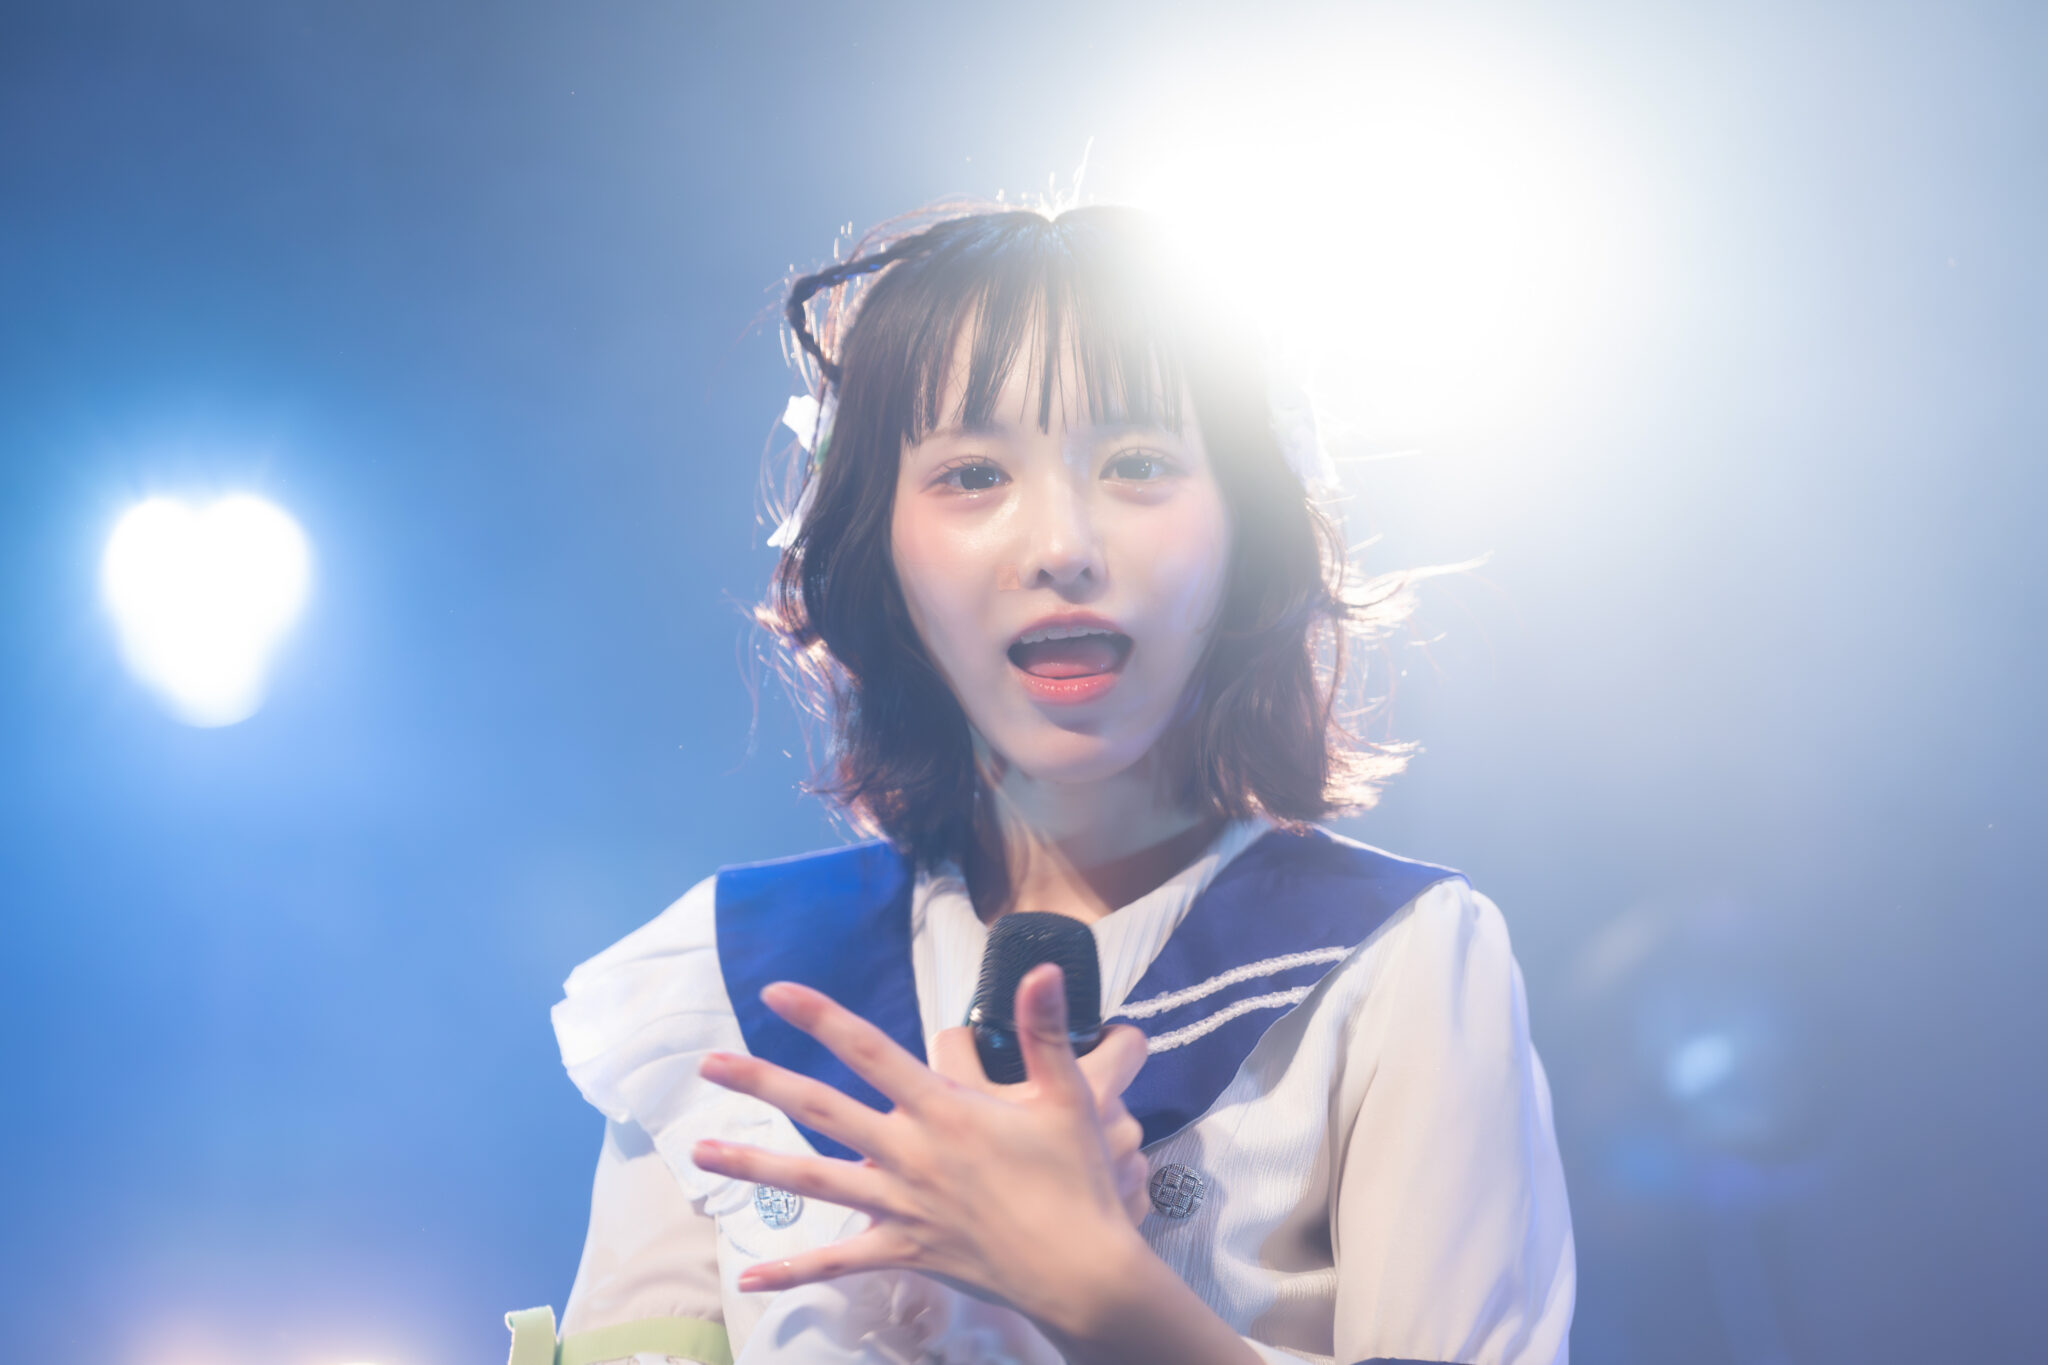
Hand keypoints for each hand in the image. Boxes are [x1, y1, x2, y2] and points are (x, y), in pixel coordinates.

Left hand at [689, 964, 1150, 1331]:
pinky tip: (751, 1279)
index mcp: (943, 1110)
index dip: (821, 1018)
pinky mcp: (902, 1252)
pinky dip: (793, 1271)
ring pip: (811, 1183)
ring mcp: (899, 1207)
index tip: (776, 993)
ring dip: (753, 1165)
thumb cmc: (1076, 1182)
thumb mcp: (1068, 1098)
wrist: (1080, 1272)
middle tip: (708, 1063)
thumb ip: (1045, 1031)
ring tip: (700, 1153)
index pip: (869, 1051)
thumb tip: (1043, 968)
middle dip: (762, 1083)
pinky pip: (838, 1263)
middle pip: (820, 1111)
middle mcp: (909, 1154)